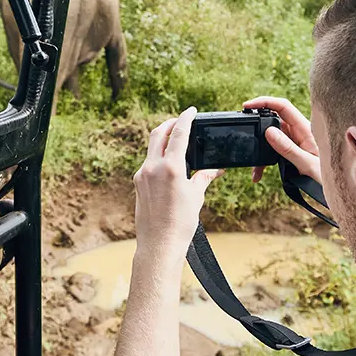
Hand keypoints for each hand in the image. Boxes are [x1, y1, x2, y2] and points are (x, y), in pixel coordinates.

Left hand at [133, 107, 222, 264]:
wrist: (159, 244)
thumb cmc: (181, 223)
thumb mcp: (196, 196)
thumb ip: (204, 177)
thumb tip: (218, 169)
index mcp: (170, 167)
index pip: (178, 134)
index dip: (185, 119)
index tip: (191, 110)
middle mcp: (152, 167)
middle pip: (158, 134)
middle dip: (170, 124)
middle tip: (180, 121)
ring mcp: (142, 174)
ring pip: (151, 148)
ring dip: (162, 139)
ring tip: (175, 140)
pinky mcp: (137, 183)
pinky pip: (147, 162)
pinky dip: (157, 156)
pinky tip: (167, 163)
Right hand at [242, 96, 321, 183]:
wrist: (339, 192)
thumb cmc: (329, 178)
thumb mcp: (308, 165)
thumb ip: (288, 149)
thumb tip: (269, 131)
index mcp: (306, 129)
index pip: (283, 106)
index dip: (265, 102)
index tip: (248, 106)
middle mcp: (299, 132)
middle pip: (273, 120)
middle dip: (258, 129)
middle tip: (246, 137)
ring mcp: (295, 142)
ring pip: (270, 138)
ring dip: (260, 151)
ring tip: (254, 167)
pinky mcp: (291, 152)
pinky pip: (273, 151)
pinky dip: (264, 162)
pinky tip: (258, 174)